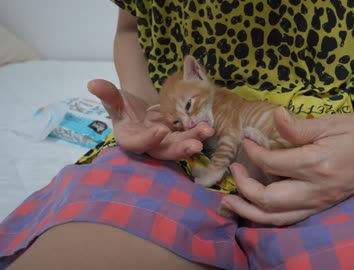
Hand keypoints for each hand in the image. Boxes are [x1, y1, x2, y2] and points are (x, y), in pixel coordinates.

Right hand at [87, 79, 213, 158]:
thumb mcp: (115, 98)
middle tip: (196, 144)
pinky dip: (198, 133)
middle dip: (180, 149)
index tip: (161, 130)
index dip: (149, 139)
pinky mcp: (177, 138)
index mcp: (129, 139)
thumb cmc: (124, 105)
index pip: (137, 144)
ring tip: (207, 131)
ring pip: (179, 146)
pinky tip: (209, 127)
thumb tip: (92, 83)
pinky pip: (188, 137)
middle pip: (163, 152)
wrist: (139, 107)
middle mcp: (148, 146)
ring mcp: (164, 143)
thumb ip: (107, 94)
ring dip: (194, 139)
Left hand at [221, 107, 353, 225]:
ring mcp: (320, 202)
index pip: (273, 163)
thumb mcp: (331, 122)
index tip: (245, 140)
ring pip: (277, 217)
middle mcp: (317, 190)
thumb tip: (274, 116)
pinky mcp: (321, 207)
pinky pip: (289, 219)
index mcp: (318, 164)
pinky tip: (254, 209)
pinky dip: (267, 217)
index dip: (253, 153)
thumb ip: (299, 127)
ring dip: (249, 210)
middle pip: (269, 199)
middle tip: (234, 171)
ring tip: (229, 201)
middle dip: (244, 187)